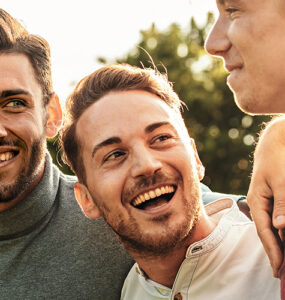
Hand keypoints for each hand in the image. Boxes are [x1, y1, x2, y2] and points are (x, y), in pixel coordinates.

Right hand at [247, 117, 284, 276]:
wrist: (275, 142)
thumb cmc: (277, 160)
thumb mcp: (282, 182)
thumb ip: (282, 205)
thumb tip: (281, 228)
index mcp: (256, 201)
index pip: (264, 231)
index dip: (272, 251)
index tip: (278, 269)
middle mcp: (257, 203)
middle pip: (266, 231)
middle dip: (275, 251)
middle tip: (282, 271)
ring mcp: (263, 200)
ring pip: (271, 225)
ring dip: (279, 242)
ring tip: (284, 258)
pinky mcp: (271, 197)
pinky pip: (275, 217)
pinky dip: (280, 229)